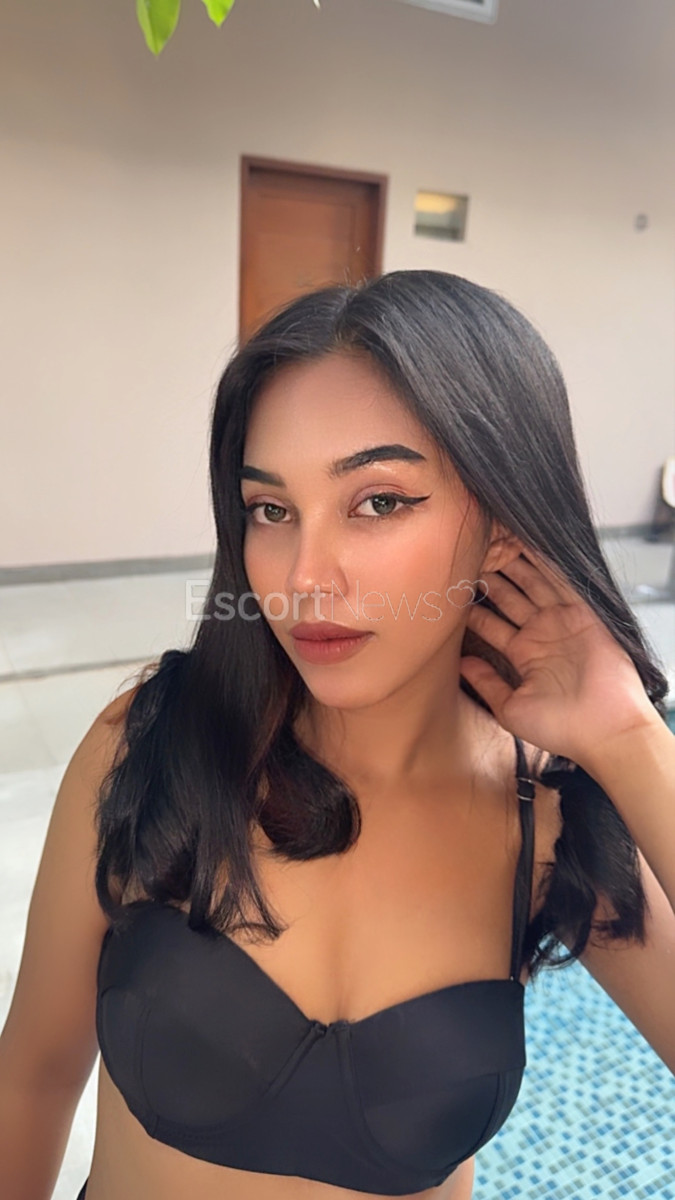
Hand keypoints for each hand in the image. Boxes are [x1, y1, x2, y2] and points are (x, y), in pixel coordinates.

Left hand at [459, 548, 658, 765]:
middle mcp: (541, 634)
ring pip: (532, 583)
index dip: (471, 606)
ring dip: (514, 563)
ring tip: (492, 540)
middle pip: (510, 596)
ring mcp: (561, 622)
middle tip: (469, 553)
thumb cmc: (559, 727)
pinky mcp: (583, 614)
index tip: (449, 589)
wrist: (602, 729)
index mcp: (523, 654)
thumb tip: (460, 664)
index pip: (490, 623)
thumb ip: (486, 682)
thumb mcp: (510, 707)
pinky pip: (562, 582)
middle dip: (490, 576)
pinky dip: (547, 564)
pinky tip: (528, 545)